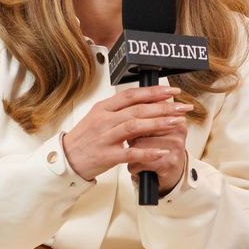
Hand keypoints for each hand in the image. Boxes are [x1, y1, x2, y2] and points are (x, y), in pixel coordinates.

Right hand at [62, 85, 192, 181]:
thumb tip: (143, 100)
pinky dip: (148, 151)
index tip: (171, 90)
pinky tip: (162, 150)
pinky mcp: (107, 156)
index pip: (131, 95)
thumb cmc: (85, 137)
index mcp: (103, 107)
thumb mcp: (98, 117)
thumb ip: (118, 109)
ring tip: (177, 122)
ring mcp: (105, 137)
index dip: (153, 92)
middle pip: (137, 109)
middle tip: (182, 106)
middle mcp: (104, 120)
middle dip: (163, 106)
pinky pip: (130, 153)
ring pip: (135, 127)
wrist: (67, 158)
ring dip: (158, 123)